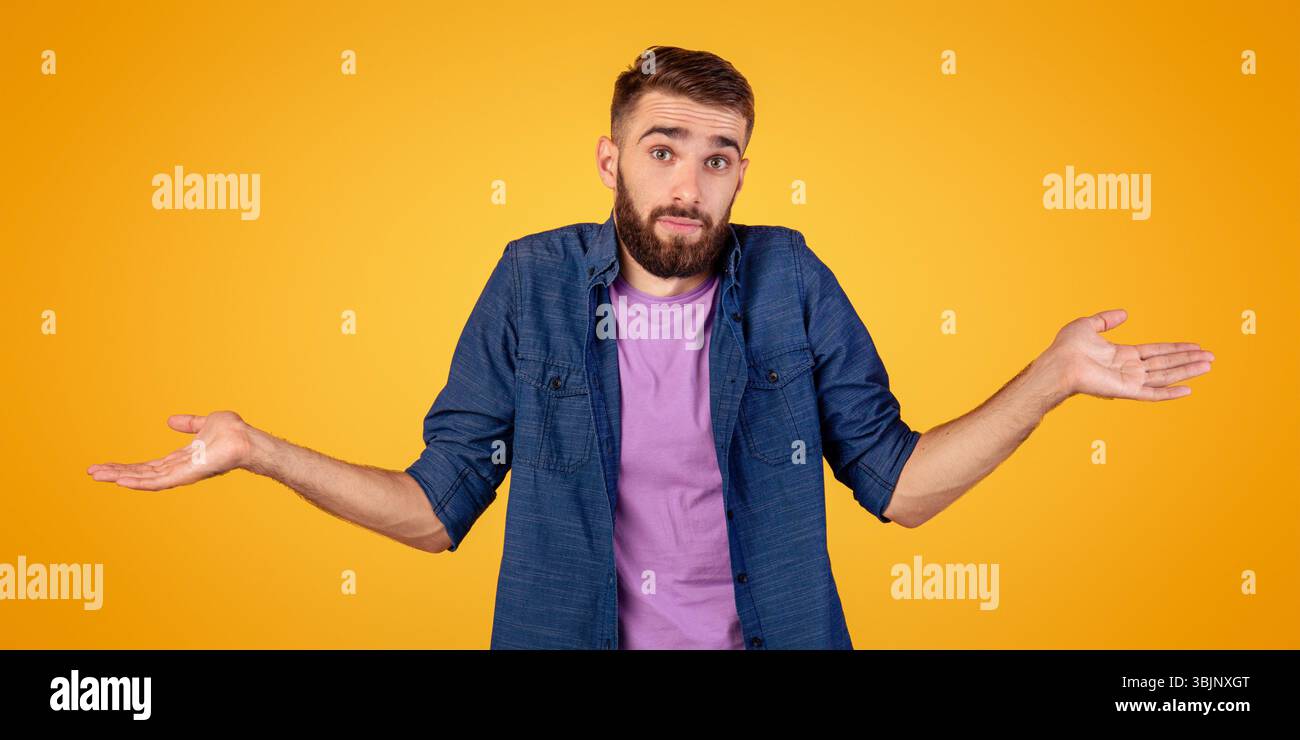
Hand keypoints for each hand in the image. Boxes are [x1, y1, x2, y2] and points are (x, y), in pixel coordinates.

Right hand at [87, 411, 254, 489]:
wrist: (246, 437)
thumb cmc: (233, 432)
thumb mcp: (204, 423)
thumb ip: (189, 424)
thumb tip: (171, 420)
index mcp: (181, 458)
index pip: (149, 465)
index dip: (128, 466)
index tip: (106, 465)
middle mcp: (179, 468)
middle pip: (142, 473)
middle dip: (117, 472)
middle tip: (92, 472)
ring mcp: (182, 473)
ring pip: (146, 479)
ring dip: (121, 477)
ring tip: (99, 476)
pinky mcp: (187, 475)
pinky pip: (160, 482)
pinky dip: (140, 482)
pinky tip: (122, 481)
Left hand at [1043, 309, 1214, 400]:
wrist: (1058, 363)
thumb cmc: (1067, 347)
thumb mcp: (1088, 325)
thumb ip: (1107, 319)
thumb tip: (1125, 313)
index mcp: (1122, 355)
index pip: (1156, 352)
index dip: (1176, 349)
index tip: (1195, 346)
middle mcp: (1129, 369)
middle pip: (1166, 363)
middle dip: (1188, 359)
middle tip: (1211, 356)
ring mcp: (1129, 380)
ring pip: (1165, 376)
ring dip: (1187, 371)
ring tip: (1208, 365)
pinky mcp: (1126, 390)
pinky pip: (1152, 393)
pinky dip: (1170, 392)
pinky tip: (1188, 390)